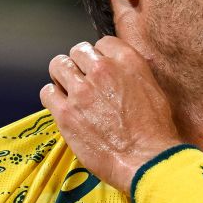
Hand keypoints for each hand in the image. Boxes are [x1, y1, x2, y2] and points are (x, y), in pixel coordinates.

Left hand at [40, 37, 181, 195]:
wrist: (146, 159)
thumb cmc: (155, 132)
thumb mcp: (153, 90)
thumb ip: (133, 74)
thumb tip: (121, 73)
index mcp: (127, 61)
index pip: (102, 43)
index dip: (100, 57)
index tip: (99, 69)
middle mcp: (102, 70)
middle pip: (78, 51)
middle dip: (80, 64)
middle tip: (83, 80)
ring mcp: (81, 91)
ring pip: (58, 66)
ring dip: (63, 76)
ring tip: (69, 90)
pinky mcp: (66, 113)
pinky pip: (47, 92)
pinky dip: (52, 96)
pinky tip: (61, 105)